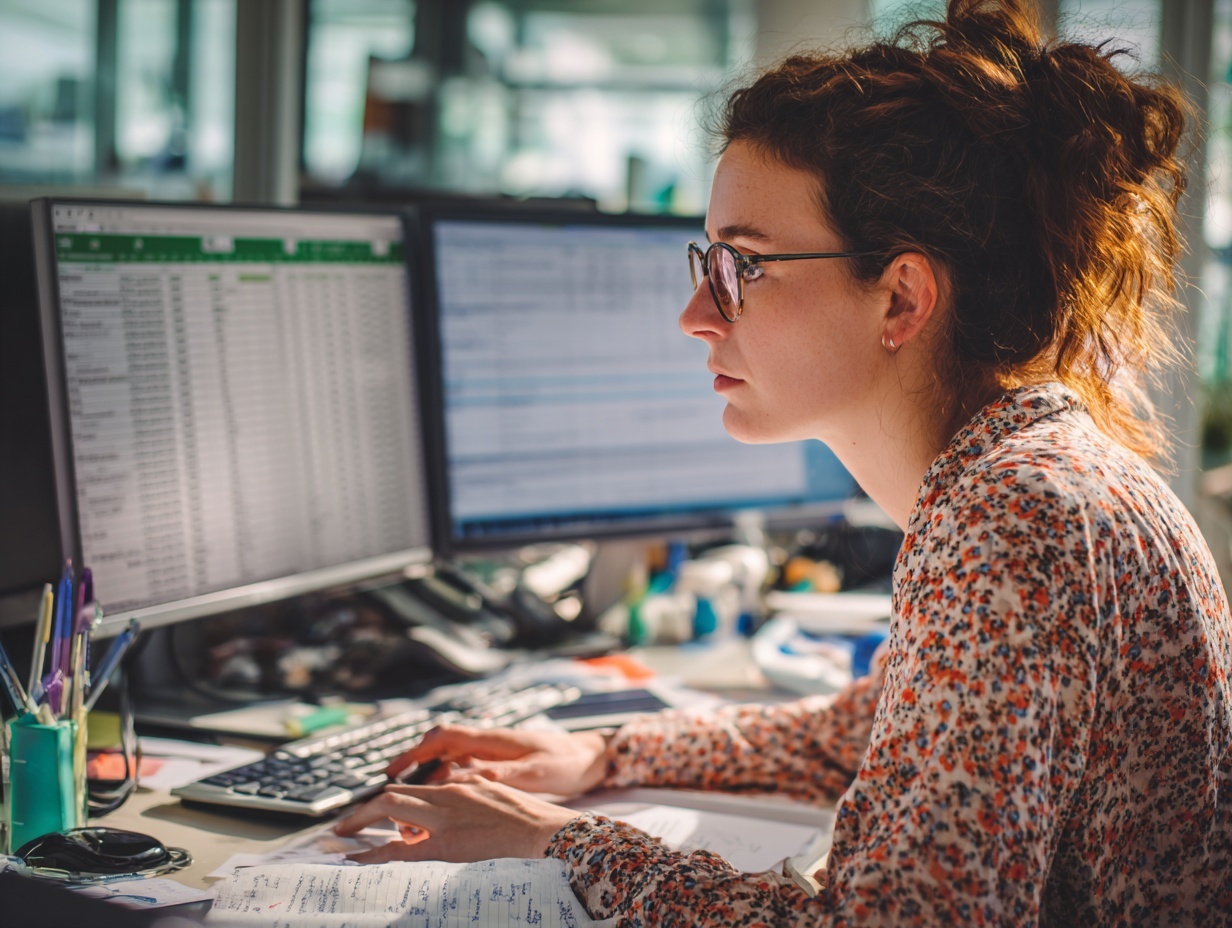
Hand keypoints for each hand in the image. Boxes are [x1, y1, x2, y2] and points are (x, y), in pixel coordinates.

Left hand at [334, 776, 579, 863]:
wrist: (548, 834)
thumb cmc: (530, 822)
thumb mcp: (495, 798)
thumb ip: (470, 796)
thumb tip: (453, 800)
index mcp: (461, 787)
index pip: (412, 789)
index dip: (385, 801)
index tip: (370, 814)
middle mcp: (448, 797)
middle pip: (393, 795)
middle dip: (364, 811)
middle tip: (344, 827)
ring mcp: (446, 820)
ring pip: (391, 809)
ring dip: (363, 823)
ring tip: (348, 839)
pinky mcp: (448, 845)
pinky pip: (401, 849)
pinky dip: (374, 853)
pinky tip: (357, 859)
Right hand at [386, 725, 610, 796]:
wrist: (592, 757)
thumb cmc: (567, 763)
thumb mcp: (536, 772)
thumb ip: (500, 773)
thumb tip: (464, 778)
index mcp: (493, 740)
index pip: (445, 738)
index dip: (416, 751)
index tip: (393, 769)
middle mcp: (489, 742)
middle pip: (440, 745)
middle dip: (413, 761)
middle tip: (389, 785)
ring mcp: (494, 751)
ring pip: (450, 757)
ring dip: (429, 772)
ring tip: (408, 796)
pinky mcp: (501, 762)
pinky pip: (464, 766)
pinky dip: (447, 778)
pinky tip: (442, 797)